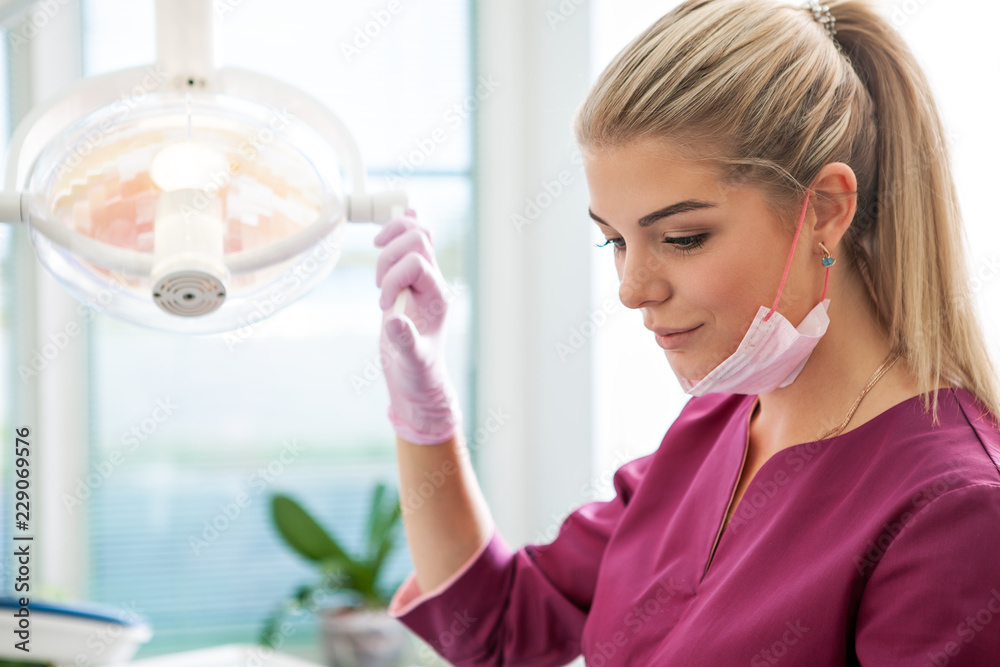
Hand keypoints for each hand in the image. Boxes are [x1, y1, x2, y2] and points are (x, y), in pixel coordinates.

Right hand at [374, 209, 461, 444]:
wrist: (418, 378)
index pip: (417, 263)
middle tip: (380, 288)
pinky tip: (397, 220)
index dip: (394, 278)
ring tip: (379, 278)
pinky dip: (402, 227)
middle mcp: (434, 282)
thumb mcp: (411, 362)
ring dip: (389, 245)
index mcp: (438, 298)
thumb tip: (394, 321)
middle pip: (419, 238)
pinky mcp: (409, 279)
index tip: (384, 306)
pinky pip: (411, 242)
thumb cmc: (418, 373)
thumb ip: (405, 342)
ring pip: (415, 233)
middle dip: (390, 256)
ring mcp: (422, 278)